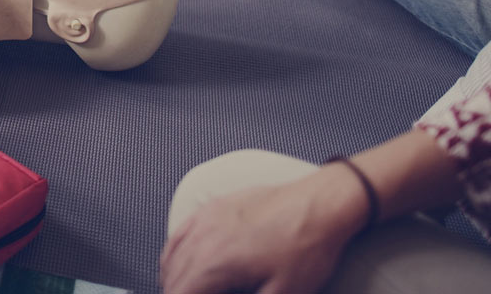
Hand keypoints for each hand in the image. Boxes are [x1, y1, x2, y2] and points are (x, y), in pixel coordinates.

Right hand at [160, 168, 366, 293]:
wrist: (319, 204)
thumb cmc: (305, 248)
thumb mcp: (284, 293)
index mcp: (215, 265)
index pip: (180, 293)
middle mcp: (202, 240)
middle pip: (173, 279)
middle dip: (178, 292)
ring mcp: (204, 220)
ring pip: (171, 258)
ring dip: (174, 280)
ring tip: (186, 291)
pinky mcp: (212, 208)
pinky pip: (179, 234)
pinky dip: (173, 255)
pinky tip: (179, 264)